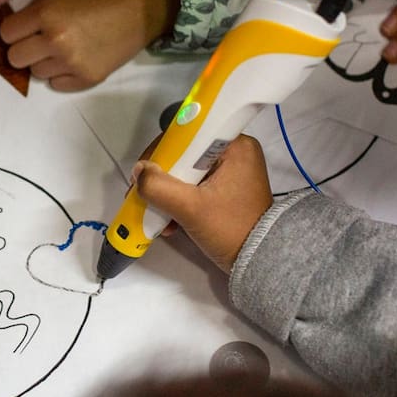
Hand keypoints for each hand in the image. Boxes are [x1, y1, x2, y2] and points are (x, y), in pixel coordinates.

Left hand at [0, 0, 181, 90]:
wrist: (140, 8)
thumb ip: (35, 6)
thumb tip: (17, 27)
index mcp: (46, 14)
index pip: (6, 34)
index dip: (13, 31)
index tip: (23, 29)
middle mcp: (55, 41)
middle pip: (15, 58)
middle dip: (24, 48)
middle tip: (39, 41)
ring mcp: (71, 63)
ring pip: (36, 73)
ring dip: (44, 62)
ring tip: (63, 48)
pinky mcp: (87, 78)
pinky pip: (57, 85)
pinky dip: (61, 74)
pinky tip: (74, 59)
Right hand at [132, 135, 273, 272]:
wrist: (258, 262)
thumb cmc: (231, 230)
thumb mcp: (191, 208)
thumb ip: (159, 187)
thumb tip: (138, 172)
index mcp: (236, 146)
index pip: (189, 134)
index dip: (162, 151)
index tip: (145, 172)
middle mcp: (235, 152)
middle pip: (184, 153)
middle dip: (161, 176)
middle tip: (144, 193)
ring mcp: (230, 170)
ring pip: (186, 171)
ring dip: (167, 191)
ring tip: (155, 211)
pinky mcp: (226, 187)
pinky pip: (194, 184)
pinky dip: (179, 199)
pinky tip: (169, 220)